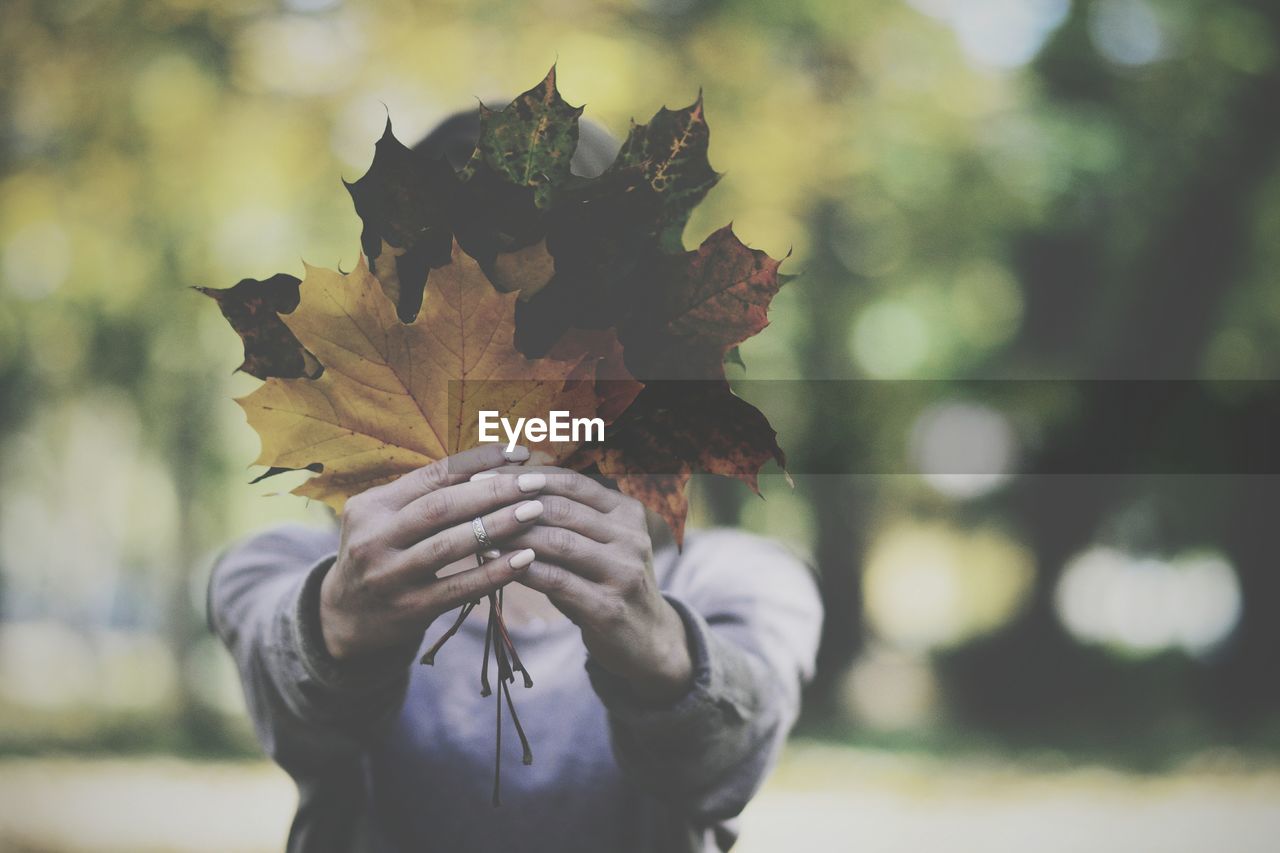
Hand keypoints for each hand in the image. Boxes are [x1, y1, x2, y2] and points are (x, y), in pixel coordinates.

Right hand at [318, 445, 546, 660]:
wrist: (345, 617)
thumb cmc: (382, 553)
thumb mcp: (386, 518)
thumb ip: (425, 494)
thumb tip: (492, 463)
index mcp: (372, 506)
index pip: (432, 475)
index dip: (478, 461)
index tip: (517, 452)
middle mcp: (375, 538)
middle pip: (440, 507)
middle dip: (492, 491)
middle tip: (535, 482)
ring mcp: (389, 576)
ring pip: (449, 546)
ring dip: (497, 527)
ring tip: (535, 512)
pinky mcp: (408, 610)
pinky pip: (459, 588)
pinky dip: (494, 572)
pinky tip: (525, 558)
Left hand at [489, 467, 693, 703]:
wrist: (648, 640)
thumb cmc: (607, 583)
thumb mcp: (598, 544)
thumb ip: (566, 518)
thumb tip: (505, 487)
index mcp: (627, 512)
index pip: (571, 482)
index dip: (525, 476)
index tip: (483, 474)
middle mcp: (631, 536)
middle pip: (562, 508)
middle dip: (512, 501)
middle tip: (470, 499)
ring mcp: (624, 572)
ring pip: (558, 541)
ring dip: (512, 534)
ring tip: (476, 531)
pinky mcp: (609, 607)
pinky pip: (556, 580)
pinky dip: (521, 568)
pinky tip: (494, 564)